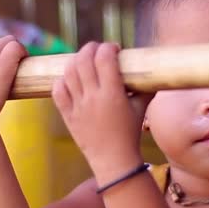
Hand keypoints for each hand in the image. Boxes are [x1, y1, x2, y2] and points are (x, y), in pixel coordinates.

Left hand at [52, 42, 152, 180]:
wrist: (114, 160)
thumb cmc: (130, 134)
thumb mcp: (141, 109)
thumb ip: (145, 88)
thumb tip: (150, 72)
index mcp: (112, 94)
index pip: (105, 58)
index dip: (109, 47)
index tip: (114, 49)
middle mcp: (93, 97)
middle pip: (84, 60)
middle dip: (91, 48)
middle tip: (97, 50)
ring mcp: (78, 106)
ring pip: (68, 72)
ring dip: (75, 60)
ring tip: (84, 61)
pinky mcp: (68, 115)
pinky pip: (57, 91)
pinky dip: (61, 80)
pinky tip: (70, 79)